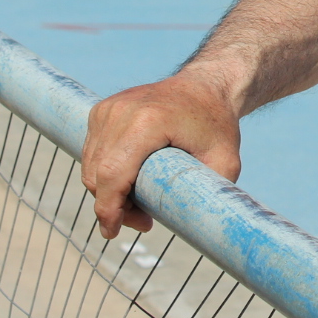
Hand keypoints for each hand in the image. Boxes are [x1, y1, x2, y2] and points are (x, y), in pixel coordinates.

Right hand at [82, 71, 241, 237]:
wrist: (207, 85)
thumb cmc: (218, 124)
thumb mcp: (225, 162)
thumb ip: (210, 194)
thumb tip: (198, 229)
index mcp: (148, 121)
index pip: (112, 174)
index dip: (108, 209)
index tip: (112, 232)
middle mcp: (121, 111)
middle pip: (98, 174)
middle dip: (113, 206)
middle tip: (144, 220)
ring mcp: (109, 108)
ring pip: (91, 165)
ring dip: (107, 191)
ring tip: (140, 202)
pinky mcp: (103, 110)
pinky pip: (93, 152)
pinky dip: (104, 172)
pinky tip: (129, 180)